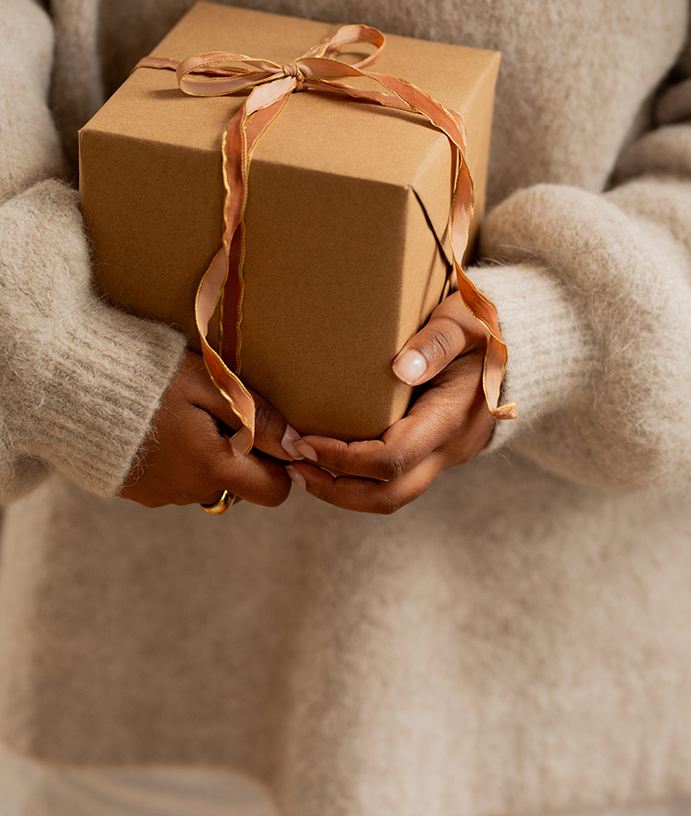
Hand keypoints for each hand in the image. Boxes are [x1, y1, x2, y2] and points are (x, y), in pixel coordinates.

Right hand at [119, 350, 301, 508]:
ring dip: (203, 454)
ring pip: (203, 480)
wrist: (68, 388)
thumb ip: (256, 415)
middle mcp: (188, 491)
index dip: (278, 466)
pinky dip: (173, 458)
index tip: (267, 435)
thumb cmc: (145, 377)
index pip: (273, 491)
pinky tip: (153, 427)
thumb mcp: (208, 384)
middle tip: (214, 410)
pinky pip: (171, 480)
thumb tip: (297, 445)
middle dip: (237, 453)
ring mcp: (159, 495)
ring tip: (177, 413)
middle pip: (236, 483)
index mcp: (213, 467)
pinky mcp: (134, 491)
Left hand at [285, 291, 494, 513]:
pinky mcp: (436, 452)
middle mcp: (451, 447)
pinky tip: (325, 461)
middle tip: (291, 468)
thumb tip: (401, 368)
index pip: (392, 459)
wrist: (524, 339)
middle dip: (335, 489)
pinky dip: (357, 479)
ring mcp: (446, 454)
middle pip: (389, 495)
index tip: (303, 441)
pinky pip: (395, 480)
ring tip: (298, 471)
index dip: (344, 459)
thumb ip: (436, 342)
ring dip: (342, 491)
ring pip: (392, 496)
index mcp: (453, 417)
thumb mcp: (464, 319)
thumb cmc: (485, 321)